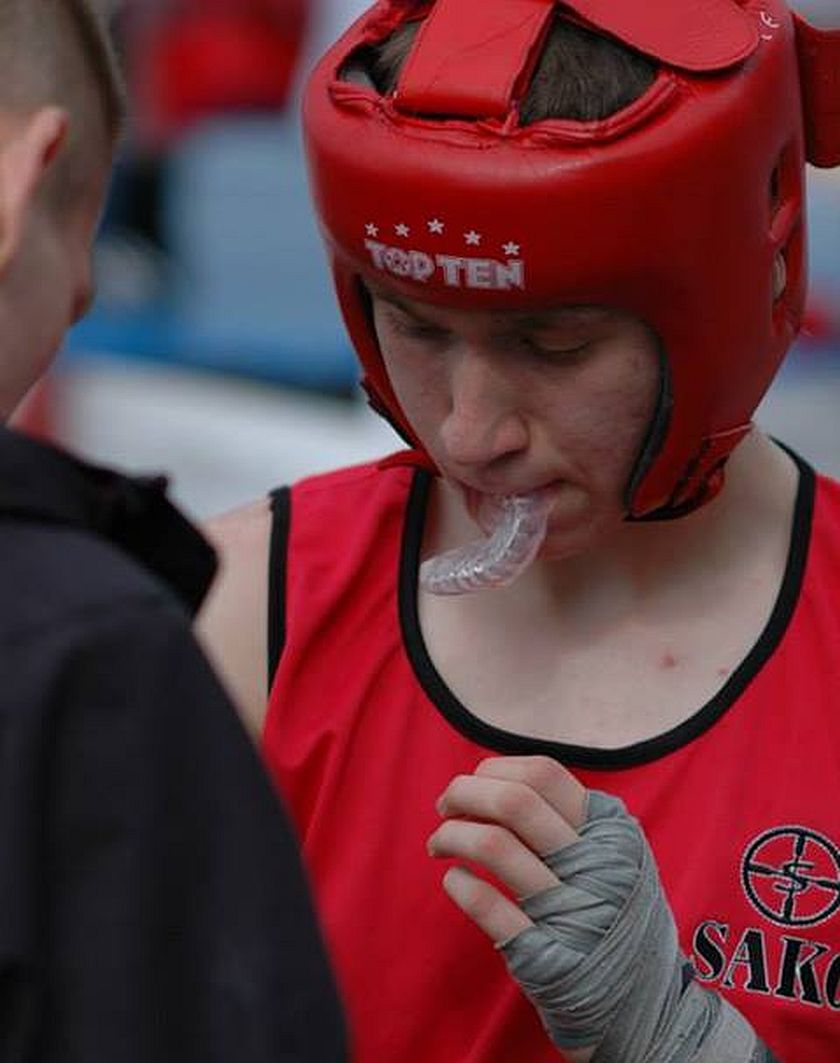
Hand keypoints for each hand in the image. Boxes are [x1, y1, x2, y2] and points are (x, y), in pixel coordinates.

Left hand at [428, 757, 776, 1062]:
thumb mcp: (619, 858)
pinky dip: (460, 884)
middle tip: (444, 807)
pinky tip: (455, 880)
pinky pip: (488, 906)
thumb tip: (495, 779)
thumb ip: (572, 819)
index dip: (495, 771)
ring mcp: (571, 911)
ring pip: (494, 845)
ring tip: (439, 845)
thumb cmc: (618, 919)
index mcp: (612, 833)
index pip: (543, 774)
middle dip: (463, 793)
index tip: (473, 783)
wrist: (651, 1011)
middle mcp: (595, 866)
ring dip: (451, 836)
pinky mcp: (544, 957)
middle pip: (514, 801)